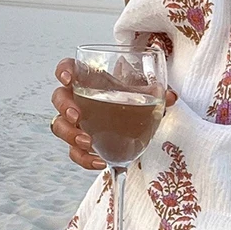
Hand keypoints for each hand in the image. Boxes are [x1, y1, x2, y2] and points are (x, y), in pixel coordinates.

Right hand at [50, 57, 177, 170]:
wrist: (135, 122)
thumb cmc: (133, 100)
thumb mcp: (146, 94)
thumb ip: (158, 93)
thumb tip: (171, 96)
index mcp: (90, 79)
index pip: (68, 68)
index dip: (64, 71)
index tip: (69, 79)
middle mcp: (78, 99)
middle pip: (59, 98)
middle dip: (65, 107)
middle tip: (77, 116)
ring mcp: (77, 122)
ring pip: (59, 127)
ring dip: (70, 135)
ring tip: (87, 142)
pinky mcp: (81, 144)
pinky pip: (75, 152)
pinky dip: (85, 159)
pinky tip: (100, 161)